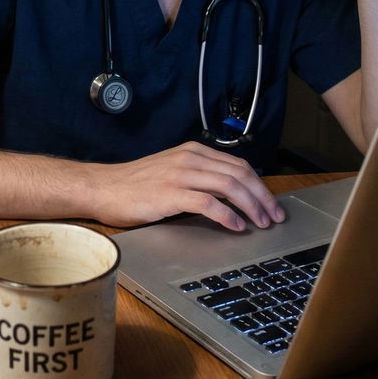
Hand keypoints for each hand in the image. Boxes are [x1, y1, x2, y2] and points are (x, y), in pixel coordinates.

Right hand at [83, 143, 285, 230]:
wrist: (103, 188)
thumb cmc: (135, 185)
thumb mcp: (172, 171)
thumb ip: (199, 177)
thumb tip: (231, 196)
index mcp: (193, 152)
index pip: (238, 166)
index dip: (259, 186)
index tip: (271, 204)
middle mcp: (190, 158)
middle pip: (240, 174)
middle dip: (262, 197)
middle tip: (274, 217)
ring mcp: (181, 174)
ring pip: (229, 186)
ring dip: (251, 207)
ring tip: (260, 223)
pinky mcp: (171, 193)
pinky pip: (209, 203)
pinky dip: (228, 215)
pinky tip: (236, 226)